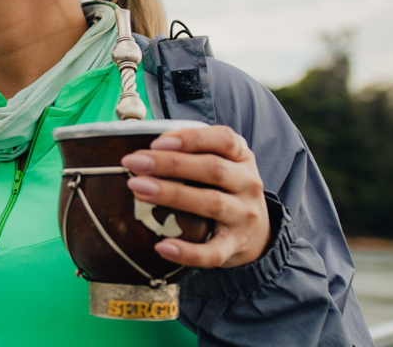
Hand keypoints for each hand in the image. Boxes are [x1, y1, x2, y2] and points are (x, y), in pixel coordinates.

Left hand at [120, 125, 270, 268]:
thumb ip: (192, 154)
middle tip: (134, 164)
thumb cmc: (226, 191)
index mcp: (242, 158)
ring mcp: (244, 217)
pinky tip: (162, 246)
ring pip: (212, 204)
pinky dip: (188, 251)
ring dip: (172, 195)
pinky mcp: (236, 247)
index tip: (156, 143)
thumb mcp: (222, 164)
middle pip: (213, 169)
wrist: (258, 235)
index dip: (191, 138)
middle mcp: (247, 185)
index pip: (224, 140)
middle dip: (170, 164)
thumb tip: (143, 150)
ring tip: (138, 189)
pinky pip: (213, 253)